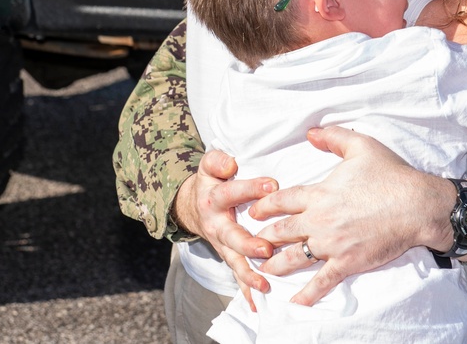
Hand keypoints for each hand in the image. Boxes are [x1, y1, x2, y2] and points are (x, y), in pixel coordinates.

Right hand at [173, 149, 278, 301]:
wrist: (193, 206)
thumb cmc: (211, 182)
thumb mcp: (208, 165)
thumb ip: (217, 161)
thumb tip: (230, 164)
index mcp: (214, 199)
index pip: (232, 192)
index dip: (251, 188)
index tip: (273, 185)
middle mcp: (216, 225)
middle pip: (231, 236)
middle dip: (248, 244)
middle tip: (266, 249)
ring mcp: (222, 245)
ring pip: (235, 261)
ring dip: (249, 275)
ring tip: (265, 285)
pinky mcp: (228, 257)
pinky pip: (237, 275)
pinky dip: (247, 292)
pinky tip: (259, 305)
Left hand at [248, 126, 456, 305]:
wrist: (416, 206)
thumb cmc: (390, 175)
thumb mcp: (361, 146)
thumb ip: (333, 137)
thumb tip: (310, 132)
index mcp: (318, 194)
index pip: (281, 201)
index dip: (264, 206)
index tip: (253, 212)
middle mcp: (319, 221)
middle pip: (281, 232)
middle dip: (262, 238)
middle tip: (248, 243)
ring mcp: (332, 244)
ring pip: (294, 258)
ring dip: (275, 264)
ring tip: (262, 269)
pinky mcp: (347, 263)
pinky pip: (322, 281)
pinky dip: (307, 294)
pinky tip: (295, 302)